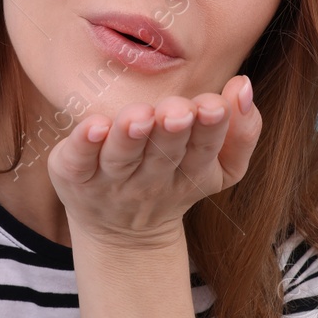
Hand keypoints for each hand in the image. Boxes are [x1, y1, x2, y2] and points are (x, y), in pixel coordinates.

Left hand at [46, 74, 261, 246]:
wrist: (121, 232)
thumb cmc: (174, 178)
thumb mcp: (221, 167)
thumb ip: (242, 130)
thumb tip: (243, 84)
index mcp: (191, 173)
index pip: (204, 149)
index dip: (211, 128)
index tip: (213, 105)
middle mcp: (151, 180)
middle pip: (163, 154)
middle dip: (172, 130)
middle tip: (177, 111)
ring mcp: (111, 180)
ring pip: (121, 157)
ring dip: (130, 137)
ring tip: (138, 116)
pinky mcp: (75, 176)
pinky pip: (78, 161)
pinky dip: (83, 144)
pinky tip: (92, 126)